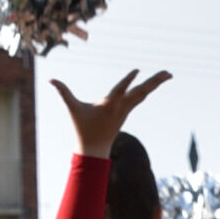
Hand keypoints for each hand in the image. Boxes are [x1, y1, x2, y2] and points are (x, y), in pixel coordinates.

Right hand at [51, 69, 171, 158]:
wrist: (95, 148)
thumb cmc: (83, 127)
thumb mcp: (73, 109)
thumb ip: (64, 93)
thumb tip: (50, 79)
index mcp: (109, 106)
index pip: (119, 90)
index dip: (127, 81)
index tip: (137, 71)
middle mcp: (121, 107)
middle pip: (141, 92)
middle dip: (154, 82)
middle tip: (169, 72)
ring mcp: (126, 109)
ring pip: (143, 94)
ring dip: (155, 83)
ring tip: (168, 73)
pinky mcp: (127, 111)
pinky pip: (140, 97)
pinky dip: (147, 88)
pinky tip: (156, 82)